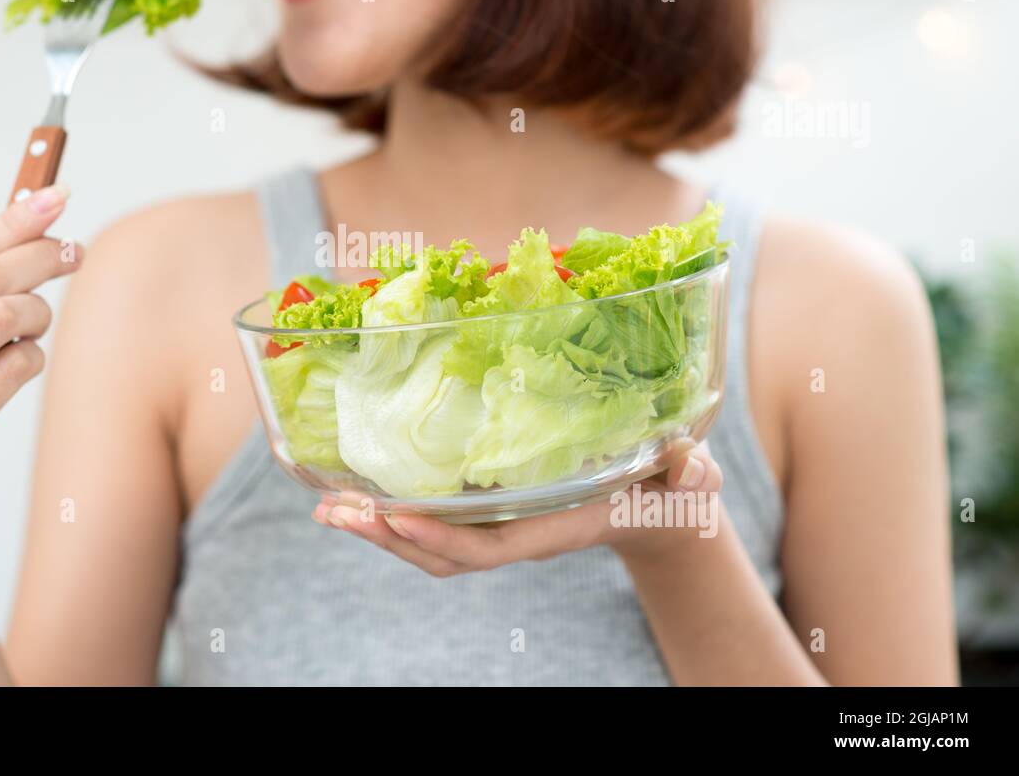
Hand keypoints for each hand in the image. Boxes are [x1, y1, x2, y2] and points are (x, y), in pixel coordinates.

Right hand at [0, 185, 81, 551]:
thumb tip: (29, 223)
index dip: (14, 222)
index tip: (58, 197)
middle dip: (41, 257)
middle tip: (75, 252)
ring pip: (3, 316)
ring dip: (37, 314)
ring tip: (34, 324)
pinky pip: (16, 366)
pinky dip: (31, 356)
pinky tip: (20, 363)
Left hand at [312, 439, 722, 576]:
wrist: (660, 506)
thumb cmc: (673, 489)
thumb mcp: (689, 479)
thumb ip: (691, 473)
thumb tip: (691, 466)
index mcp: (557, 526)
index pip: (490, 548)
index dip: (441, 539)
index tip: (396, 519)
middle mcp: (521, 533)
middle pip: (443, 554)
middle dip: (387, 537)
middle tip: (334, 512)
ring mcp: (505, 527)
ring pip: (431, 545)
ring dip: (379, 529)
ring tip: (328, 508)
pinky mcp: (496, 511)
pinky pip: (439, 523)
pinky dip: (396, 514)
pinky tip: (361, 495)